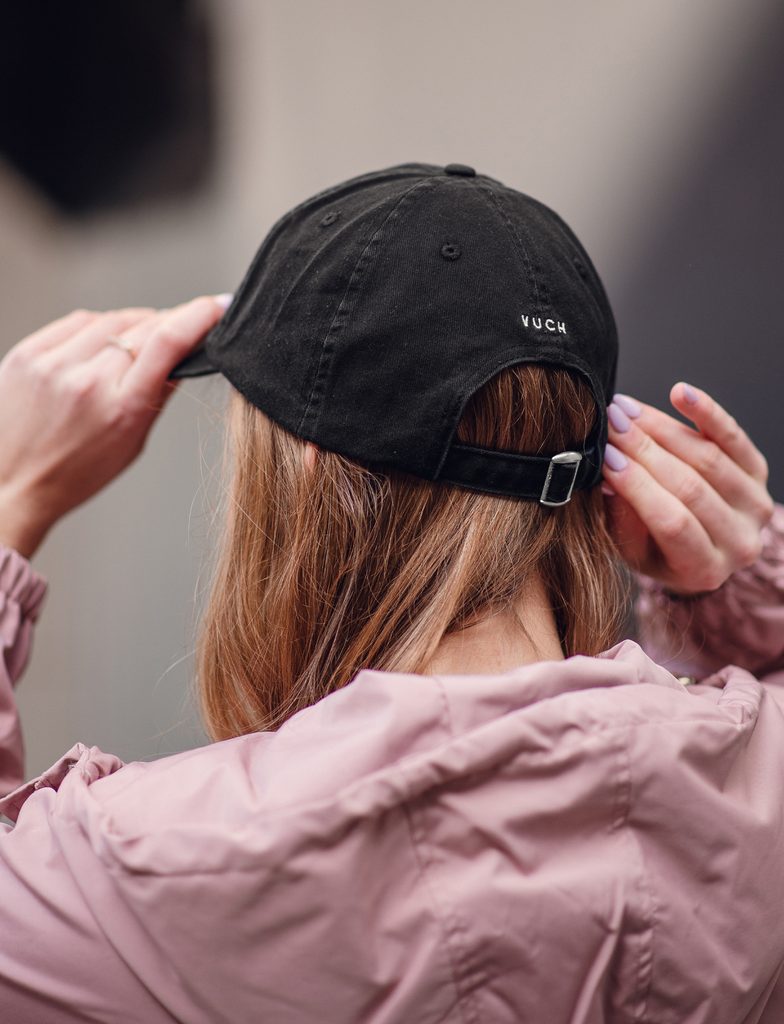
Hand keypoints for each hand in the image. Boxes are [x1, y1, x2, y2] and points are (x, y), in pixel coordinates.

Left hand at [0, 295, 229, 557]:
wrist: (10, 483)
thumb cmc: (72, 473)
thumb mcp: (132, 444)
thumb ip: (157, 397)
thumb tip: (182, 358)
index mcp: (122, 408)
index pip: (168, 343)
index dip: (200, 315)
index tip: (219, 305)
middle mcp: (88, 380)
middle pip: (144, 326)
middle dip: (170, 321)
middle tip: (182, 327)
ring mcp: (55, 363)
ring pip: (113, 320)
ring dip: (134, 325)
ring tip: (134, 348)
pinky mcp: (30, 352)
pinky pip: (79, 321)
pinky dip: (99, 326)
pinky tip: (102, 343)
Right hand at [601, 383, 774, 594]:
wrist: (701, 547)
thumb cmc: (658, 551)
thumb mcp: (632, 550)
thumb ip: (622, 520)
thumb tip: (606, 475)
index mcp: (703, 571)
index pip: (672, 522)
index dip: (638, 486)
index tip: (605, 456)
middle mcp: (740, 542)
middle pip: (690, 487)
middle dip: (644, 450)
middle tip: (609, 423)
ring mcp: (756, 505)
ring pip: (708, 458)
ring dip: (662, 427)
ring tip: (626, 409)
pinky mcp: (760, 472)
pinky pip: (733, 437)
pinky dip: (706, 412)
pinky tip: (679, 393)